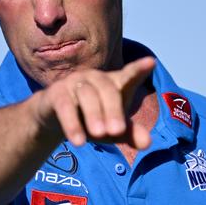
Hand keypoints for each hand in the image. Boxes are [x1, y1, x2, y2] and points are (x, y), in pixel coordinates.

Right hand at [34, 57, 155, 148]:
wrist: (54, 119)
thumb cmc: (91, 119)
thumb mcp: (111, 129)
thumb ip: (130, 134)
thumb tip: (147, 143)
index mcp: (114, 83)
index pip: (129, 74)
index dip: (139, 69)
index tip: (150, 62)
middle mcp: (95, 78)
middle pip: (108, 89)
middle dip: (114, 110)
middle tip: (118, 131)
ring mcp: (75, 82)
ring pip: (87, 94)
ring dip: (94, 114)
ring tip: (100, 135)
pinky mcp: (57, 92)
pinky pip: (65, 106)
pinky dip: (72, 124)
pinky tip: (79, 141)